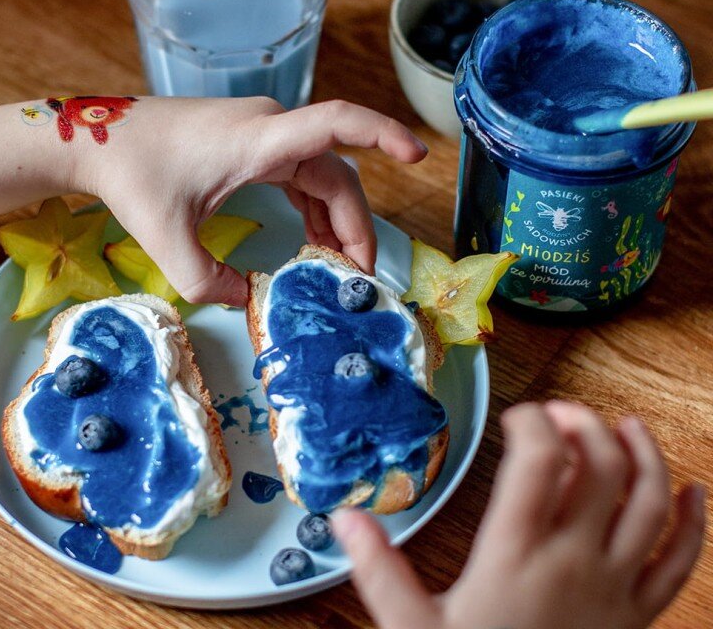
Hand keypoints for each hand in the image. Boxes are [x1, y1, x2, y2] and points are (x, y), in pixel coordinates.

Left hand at [76, 97, 426, 305]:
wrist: (96, 138)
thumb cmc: (131, 176)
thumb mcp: (166, 238)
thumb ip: (206, 280)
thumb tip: (244, 300)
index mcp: (259, 140)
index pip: (335, 123)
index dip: (382, 133)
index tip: (419, 154)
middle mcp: (270, 129)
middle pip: (337, 173)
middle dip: (354, 226)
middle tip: (356, 278)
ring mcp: (263, 134)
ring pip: (322, 175)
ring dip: (335, 220)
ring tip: (337, 268)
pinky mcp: (253, 144)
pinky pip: (299, 175)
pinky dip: (312, 209)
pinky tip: (312, 242)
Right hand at [332, 402, 705, 628]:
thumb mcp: (413, 627)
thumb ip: (379, 569)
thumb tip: (345, 519)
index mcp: (516, 554)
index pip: (540, 461)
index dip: (533, 423)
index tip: (515, 418)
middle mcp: (574, 560)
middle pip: (601, 467)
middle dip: (584, 424)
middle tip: (562, 414)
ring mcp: (614, 588)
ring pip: (648, 503)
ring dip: (646, 456)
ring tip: (629, 427)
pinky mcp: (638, 617)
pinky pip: (679, 563)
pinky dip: (693, 524)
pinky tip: (695, 494)